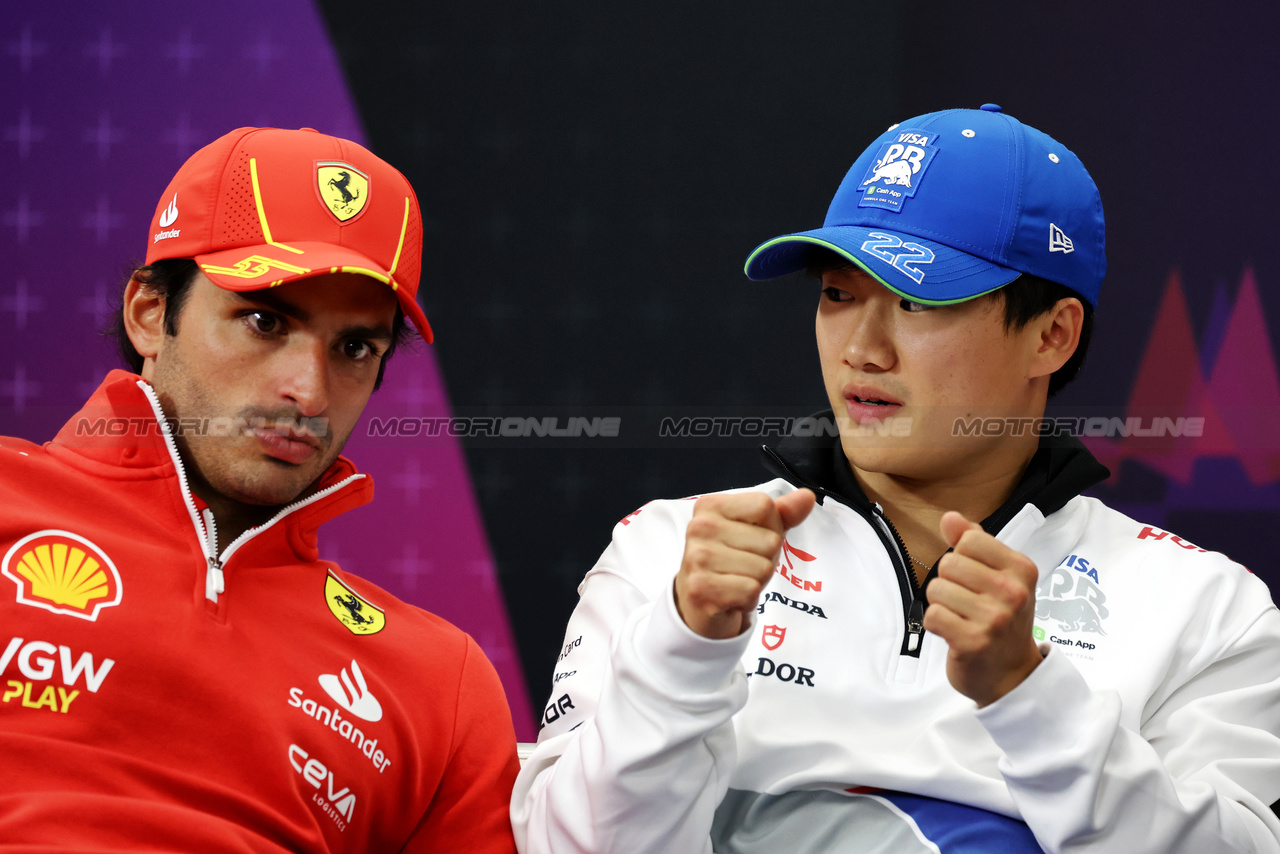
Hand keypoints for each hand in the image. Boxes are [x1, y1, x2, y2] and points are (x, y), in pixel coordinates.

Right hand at [674, 489, 815, 638]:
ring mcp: (698, 557)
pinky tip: (731, 597)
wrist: (699, 603)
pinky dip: (748, 600)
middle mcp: (699, 527)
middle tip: (741, 567)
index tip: (750, 541)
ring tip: (736, 581)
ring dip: (757, 581)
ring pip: (763, 568)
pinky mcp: (701, 588)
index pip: (765, 506)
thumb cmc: (730, 563)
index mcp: (711, 506)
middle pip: (769, 540)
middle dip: (765, 559)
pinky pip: (751, 591)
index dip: (771, 528)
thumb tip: (807, 497)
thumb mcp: (757, 533)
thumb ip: (783, 514)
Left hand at [924, 511, 1043, 706]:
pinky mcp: (973, 642)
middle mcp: (1012, 592)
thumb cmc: (1002, 619)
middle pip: (949, 563)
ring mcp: (994, 619)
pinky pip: (933, 615)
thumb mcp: (999, 576)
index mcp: (1021, 569)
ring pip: (937, 588)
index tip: (975, 579)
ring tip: (962, 618)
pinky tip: (954, 632)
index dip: (962, 557)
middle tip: (968, 603)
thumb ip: (974, 543)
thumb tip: (950, 517)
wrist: (1011, 675)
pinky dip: (936, 624)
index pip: (969, 540)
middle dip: (949, 582)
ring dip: (942, 604)